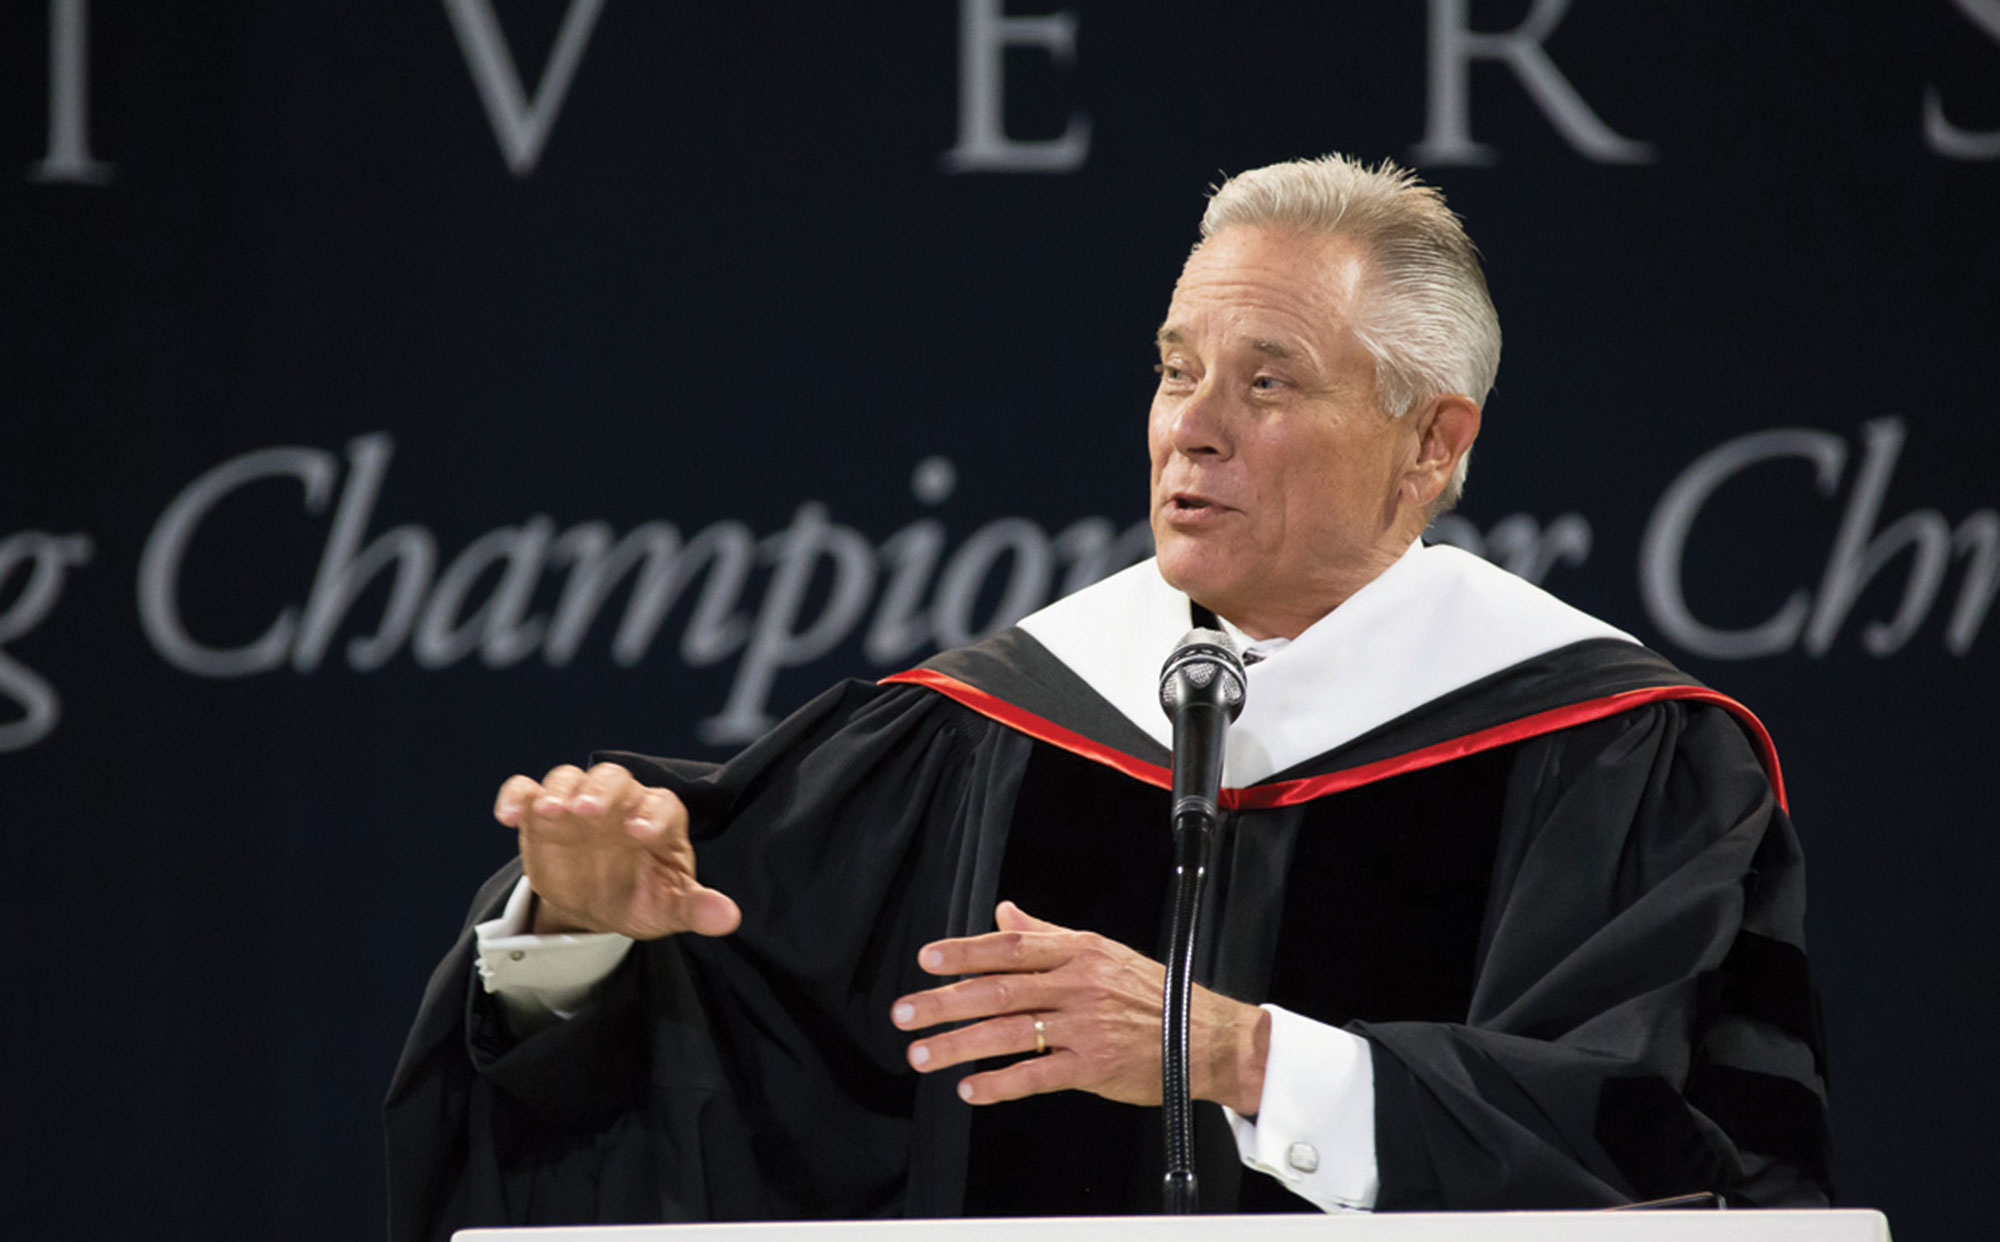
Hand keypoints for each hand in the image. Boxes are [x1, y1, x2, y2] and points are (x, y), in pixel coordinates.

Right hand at [493, 761, 740, 939]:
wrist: (597, 903)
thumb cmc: (641, 897)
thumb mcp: (668, 908)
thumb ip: (696, 908)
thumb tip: (729, 919)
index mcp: (658, 820)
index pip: (662, 805)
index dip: (653, 815)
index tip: (641, 834)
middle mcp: (620, 803)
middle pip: (614, 778)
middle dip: (601, 791)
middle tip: (586, 810)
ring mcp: (578, 804)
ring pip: (570, 778)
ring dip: (559, 790)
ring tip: (549, 812)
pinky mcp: (542, 814)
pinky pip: (528, 790)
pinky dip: (517, 796)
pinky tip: (509, 816)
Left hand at [890, 901, 1269, 1113]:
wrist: (1205, 1037)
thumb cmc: (1154, 994)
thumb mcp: (1102, 952)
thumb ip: (1047, 933)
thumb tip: (1004, 911)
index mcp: (1078, 952)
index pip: (1010, 947)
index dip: (965, 952)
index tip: (927, 960)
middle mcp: (1078, 984)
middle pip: (998, 989)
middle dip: (945, 1002)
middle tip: (904, 1013)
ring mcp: (1085, 1026)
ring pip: (1010, 1032)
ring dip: (960, 1044)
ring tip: (922, 1054)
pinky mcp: (1094, 1065)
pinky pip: (1037, 1075)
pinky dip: (1000, 1083)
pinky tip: (971, 1089)